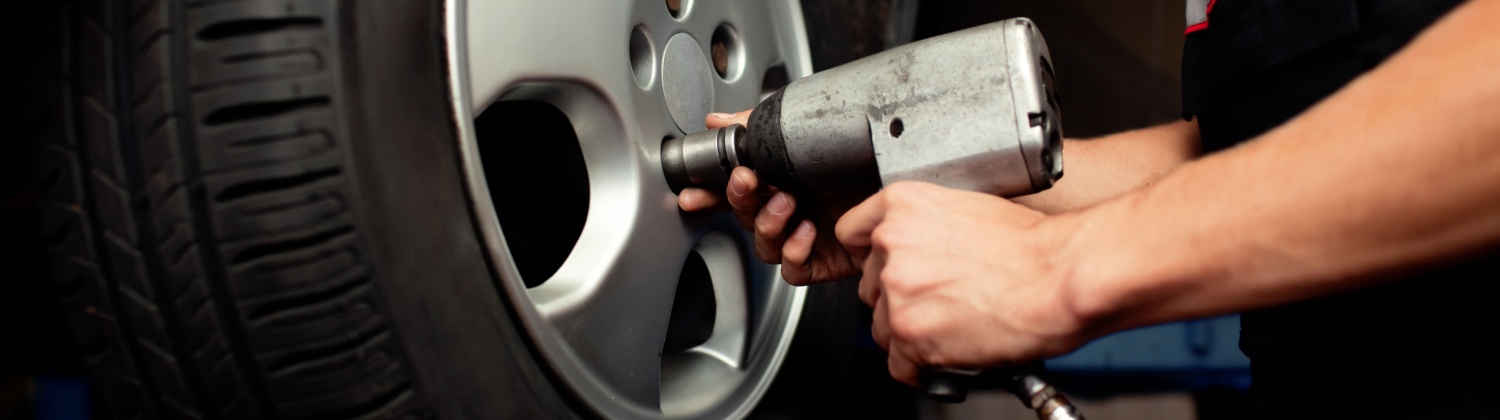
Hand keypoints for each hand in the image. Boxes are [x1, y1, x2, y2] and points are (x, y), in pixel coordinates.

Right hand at [677, 110, 862, 284]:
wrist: (910, 175)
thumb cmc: (867, 155)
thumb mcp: (808, 132)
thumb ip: (760, 126)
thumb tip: (719, 121)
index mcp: (783, 176)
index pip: (736, 188)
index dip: (709, 192)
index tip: (692, 191)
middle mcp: (793, 205)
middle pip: (745, 215)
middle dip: (739, 199)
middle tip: (747, 182)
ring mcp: (808, 233)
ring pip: (764, 244)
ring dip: (768, 224)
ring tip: (787, 204)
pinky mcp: (825, 260)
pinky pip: (793, 269)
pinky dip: (793, 252)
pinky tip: (806, 232)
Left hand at [835, 182, 1087, 385]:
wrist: (1060, 276)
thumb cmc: (1033, 246)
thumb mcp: (969, 209)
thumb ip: (928, 227)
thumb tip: (919, 250)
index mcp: (902, 205)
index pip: (851, 233)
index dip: (873, 256)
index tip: (886, 267)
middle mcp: (891, 244)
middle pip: (871, 285)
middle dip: (900, 298)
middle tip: (941, 302)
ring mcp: (898, 291)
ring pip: (883, 327)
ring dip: (912, 334)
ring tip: (954, 328)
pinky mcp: (910, 335)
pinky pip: (899, 364)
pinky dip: (923, 367)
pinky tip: (952, 353)